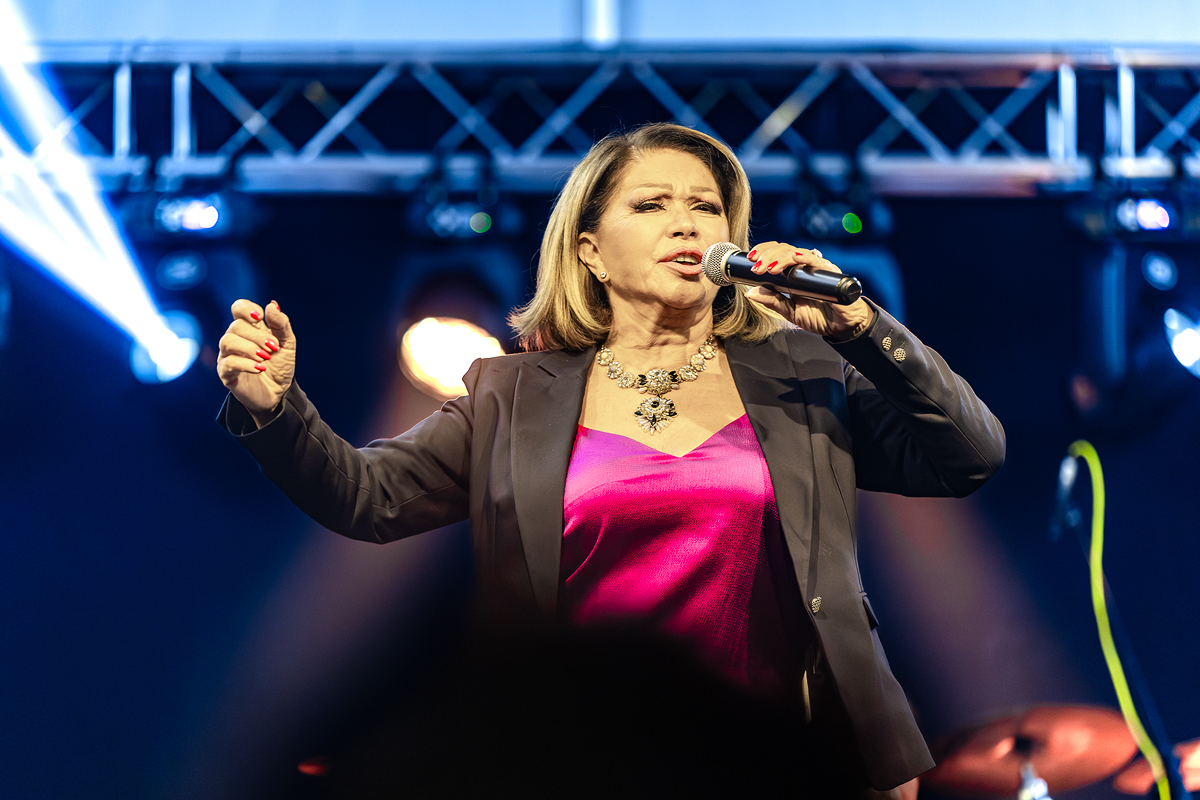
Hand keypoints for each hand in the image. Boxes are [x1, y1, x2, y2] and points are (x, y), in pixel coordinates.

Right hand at [217, 299, 295, 426]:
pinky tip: (260, 368)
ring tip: (265, 357)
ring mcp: (228, 356)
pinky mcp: (226, 373)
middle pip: (236, 326)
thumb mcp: (287, 344)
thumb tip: (272, 305)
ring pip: (227, 341)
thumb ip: (281, 324)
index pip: (238, 308)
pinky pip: (228, 363)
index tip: (260, 317)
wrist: (279, 393)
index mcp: (249, 328)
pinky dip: (245, 364)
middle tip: (273, 347)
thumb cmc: (281, 366)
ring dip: (249, 348)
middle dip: (257, 335)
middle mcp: (235, 339)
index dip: (246, 308)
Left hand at [742, 241, 873, 339]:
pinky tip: (790, 259)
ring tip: (767, 268)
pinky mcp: (828, 271)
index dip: (763, 252)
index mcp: (793, 273)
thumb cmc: (819, 317)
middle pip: (783, 248)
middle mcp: (804, 266)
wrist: (842, 327)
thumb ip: (772, 301)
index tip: (750, 260)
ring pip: (795, 251)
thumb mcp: (790, 311)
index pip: (776, 253)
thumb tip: (750, 293)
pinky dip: (801, 257)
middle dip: (766, 254)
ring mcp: (816, 267)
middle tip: (755, 267)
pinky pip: (814, 259)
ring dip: (778, 257)